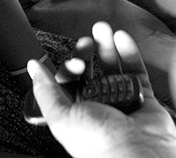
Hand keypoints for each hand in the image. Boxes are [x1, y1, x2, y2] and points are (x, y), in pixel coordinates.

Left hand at [27, 22, 175, 157]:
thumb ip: (45, 91)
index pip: (69, 81)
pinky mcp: (142, 97)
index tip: (76, 60)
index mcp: (76, 113)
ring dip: (107, 46)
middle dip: (88, 52)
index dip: (70, 66)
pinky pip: (136, 70)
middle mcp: (98, 106)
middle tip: (88, 41)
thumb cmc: (99, 144)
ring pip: (113, 66)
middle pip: (91, 70)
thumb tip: (32, 68)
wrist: (137, 153)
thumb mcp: (61, 117)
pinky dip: (129, 52)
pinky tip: (121, 38)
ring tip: (104, 29)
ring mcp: (120, 100)